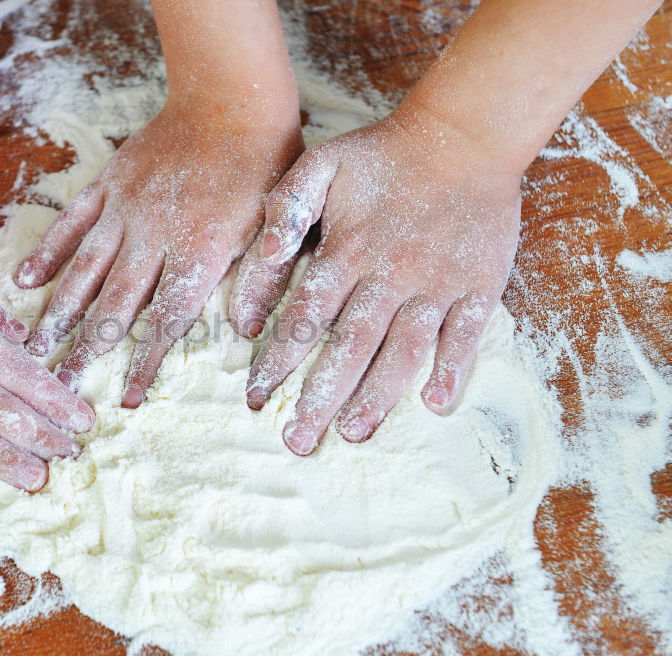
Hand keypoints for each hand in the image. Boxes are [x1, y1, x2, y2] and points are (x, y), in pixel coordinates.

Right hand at [14, 103, 303, 406]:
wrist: (230, 99)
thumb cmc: (261, 164)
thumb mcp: (275, 225)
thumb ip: (258, 280)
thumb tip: (244, 333)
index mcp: (197, 252)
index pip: (165, 321)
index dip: (144, 363)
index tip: (124, 399)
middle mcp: (152, 237)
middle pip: (113, 306)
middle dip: (85, 351)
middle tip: (60, 386)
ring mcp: (124, 210)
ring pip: (84, 270)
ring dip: (59, 312)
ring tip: (34, 347)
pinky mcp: (108, 185)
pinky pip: (70, 222)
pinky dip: (47, 250)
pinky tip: (24, 279)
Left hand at [232, 108, 520, 453]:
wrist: (465, 134)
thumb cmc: (384, 153)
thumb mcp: (321, 164)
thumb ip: (285, 209)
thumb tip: (264, 256)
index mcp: (347, 251)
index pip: (304, 319)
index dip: (277, 360)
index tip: (256, 395)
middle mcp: (389, 276)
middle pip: (348, 348)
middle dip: (319, 397)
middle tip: (296, 441)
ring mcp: (436, 284)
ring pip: (403, 351)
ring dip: (377, 396)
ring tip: (352, 434)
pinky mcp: (478, 286)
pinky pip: (465, 334)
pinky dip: (452, 369)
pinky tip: (434, 403)